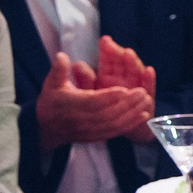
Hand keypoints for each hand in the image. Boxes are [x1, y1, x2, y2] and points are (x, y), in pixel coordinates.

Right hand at [33, 51, 153, 150]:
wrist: (45, 129)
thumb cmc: (51, 102)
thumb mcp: (51, 84)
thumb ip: (58, 70)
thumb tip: (61, 55)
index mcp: (70, 105)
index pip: (92, 102)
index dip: (109, 96)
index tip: (125, 88)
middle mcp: (80, 119)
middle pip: (107, 114)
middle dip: (126, 104)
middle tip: (143, 92)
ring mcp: (88, 130)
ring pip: (113, 124)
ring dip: (132, 114)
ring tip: (146, 101)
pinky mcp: (95, 137)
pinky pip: (114, 132)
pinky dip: (130, 124)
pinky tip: (143, 116)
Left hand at [95, 36, 159, 143]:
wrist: (117, 126)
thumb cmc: (103, 108)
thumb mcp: (90, 92)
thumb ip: (85, 79)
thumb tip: (74, 64)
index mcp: (111, 74)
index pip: (111, 59)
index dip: (108, 49)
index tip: (104, 40)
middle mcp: (125, 78)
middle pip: (125, 62)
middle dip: (120, 53)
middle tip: (116, 45)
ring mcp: (137, 86)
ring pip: (136, 71)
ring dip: (134, 62)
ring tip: (128, 53)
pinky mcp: (146, 97)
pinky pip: (149, 87)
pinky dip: (149, 79)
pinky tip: (149, 71)